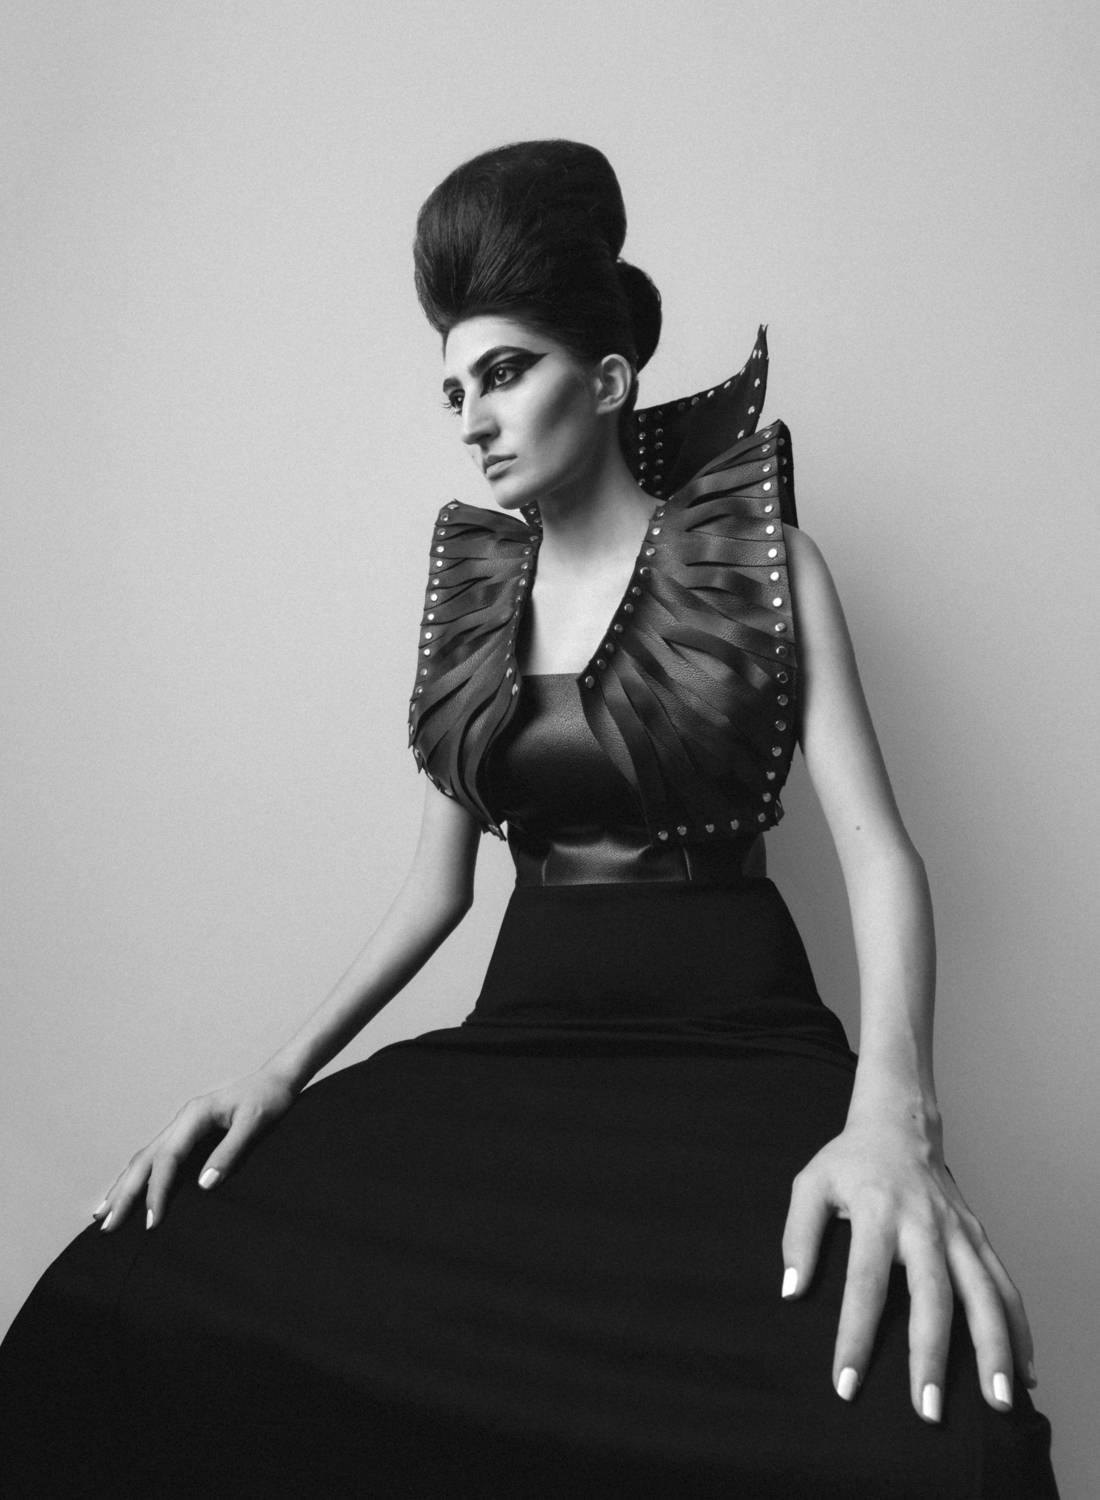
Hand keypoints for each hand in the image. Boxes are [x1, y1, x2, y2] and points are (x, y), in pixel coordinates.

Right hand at [91, 1066, 297, 1231]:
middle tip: (107, 1225)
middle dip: (125, 1192)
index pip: (167, 1158)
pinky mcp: (188, 1132)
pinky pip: (156, 1156)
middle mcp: (183, 1120)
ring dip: (124, 1185)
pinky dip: (138, 1176)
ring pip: (145, 1157)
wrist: (277, 1079)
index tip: (152, 1221)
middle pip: (145, 1159)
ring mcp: (183, 1125)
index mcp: (195, 1116)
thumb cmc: (269, 1099)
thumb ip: (230, 1152)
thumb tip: (204, 1185)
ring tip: (103, 1212)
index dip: (157, 1191)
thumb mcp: (255, 1123)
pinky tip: (129, 1190)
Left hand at [780, 1104, 1036, 1422]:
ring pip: (983, 1294)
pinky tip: (1023, 1370)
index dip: (856, 1336)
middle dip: (932, 1356)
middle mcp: (923, 1223)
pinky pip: (1004, 1285)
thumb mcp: (810, 1184)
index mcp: (876, 1211)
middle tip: (928, 1410)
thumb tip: (791, 1291)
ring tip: (998, 1403)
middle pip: (933, 1296)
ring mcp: (957, 1231)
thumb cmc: (849, 1161)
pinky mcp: (978, 1236)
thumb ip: (798, 1235)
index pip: (864, 1283)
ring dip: (992, 1350)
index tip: (846, 1384)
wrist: (900, 1124)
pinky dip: (1017, 1328)